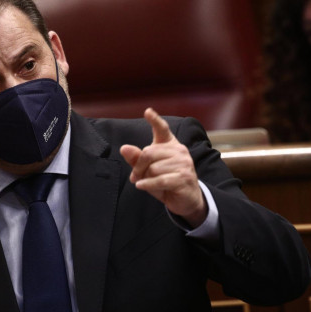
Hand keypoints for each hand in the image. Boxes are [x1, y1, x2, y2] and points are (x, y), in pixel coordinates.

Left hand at [120, 108, 206, 227]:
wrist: (186, 200)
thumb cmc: (166, 182)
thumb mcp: (149, 170)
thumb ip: (137, 159)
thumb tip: (124, 148)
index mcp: (171, 144)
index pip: (162, 129)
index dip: (155, 120)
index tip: (147, 112)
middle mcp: (179, 150)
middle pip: (149, 153)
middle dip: (138, 167)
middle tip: (135, 176)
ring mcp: (184, 163)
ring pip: (153, 168)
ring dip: (145, 178)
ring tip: (148, 183)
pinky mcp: (183, 177)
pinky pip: (159, 180)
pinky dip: (147, 184)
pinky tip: (142, 186)